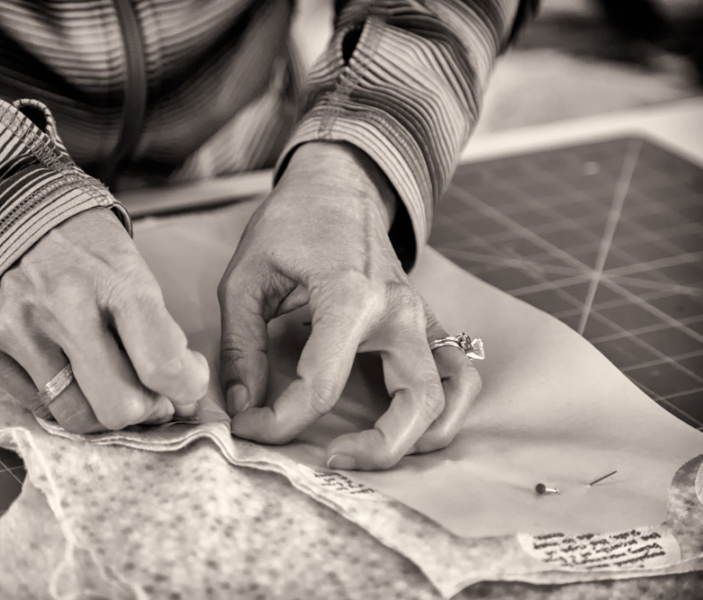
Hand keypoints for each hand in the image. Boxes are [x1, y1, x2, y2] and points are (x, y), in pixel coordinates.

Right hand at [0, 207, 208, 432]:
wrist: (11, 211)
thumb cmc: (86, 248)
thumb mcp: (135, 275)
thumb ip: (159, 336)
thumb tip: (181, 399)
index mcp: (116, 284)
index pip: (162, 365)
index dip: (186, 388)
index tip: (187, 382)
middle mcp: (64, 308)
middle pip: (119, 407)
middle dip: (145, 410)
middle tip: (150, 396)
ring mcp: (19, 329)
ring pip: (77, 417)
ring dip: (104, 414)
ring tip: (112, 388)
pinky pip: (37, 405)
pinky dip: (63, 400)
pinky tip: (71, 373)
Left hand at [218, 142, 480, 469]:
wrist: (339, 186)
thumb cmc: (289, 225)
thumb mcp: (246, 278)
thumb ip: (243, 346)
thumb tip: (244, 407)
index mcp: (350, 296)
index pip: (322, 384)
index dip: (280, 420)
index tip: (248, 426)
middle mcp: (399, 311)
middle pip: (414, 404)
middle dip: (375, 450)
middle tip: (327, 459)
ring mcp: (423, 317)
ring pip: (450, 396)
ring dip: (420, 438)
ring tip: (370, 451)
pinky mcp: (429, 322)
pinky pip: (459, 374)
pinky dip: (447, 410)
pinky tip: (411, 427)